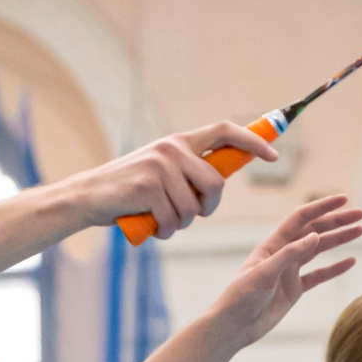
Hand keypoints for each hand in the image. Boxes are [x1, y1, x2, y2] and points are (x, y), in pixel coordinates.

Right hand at [67, 121, 279, 240]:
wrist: (87, 197)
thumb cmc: (128, 191)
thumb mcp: (160, 172)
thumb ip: (187, 171)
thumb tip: (219, 181)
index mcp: (179, 142)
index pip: (224, 131)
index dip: (252, 142)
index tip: (273, 156)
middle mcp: (172, 149)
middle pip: (216, 183)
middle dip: (209, 207)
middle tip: (192, 215)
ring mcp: (160, 166)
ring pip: (194, 208)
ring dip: (181, 224)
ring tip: (160, 219)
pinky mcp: (148, 187)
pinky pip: (174, 220)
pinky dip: (165, 231)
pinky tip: (149, 225)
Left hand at [204, 194, 361, 346]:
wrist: (234, 327)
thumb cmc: (241, 297)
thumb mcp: (264, 273)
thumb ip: (289, 254)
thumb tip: (315, 236)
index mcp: (273, 245)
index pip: (301, 219)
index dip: (322, 207)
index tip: (344, 199)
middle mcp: (282, 254)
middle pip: (314, 231)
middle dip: (337, 221)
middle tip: (360, 215)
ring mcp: (289, 272)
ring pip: (319, 250)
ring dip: (339, 239)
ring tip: (360, 230)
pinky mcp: (294, 290)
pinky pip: (319, 275)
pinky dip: (335, 268)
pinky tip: (350, 261)